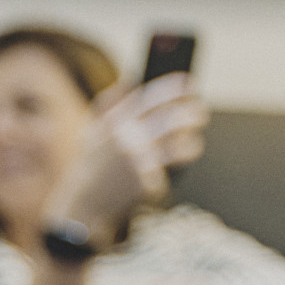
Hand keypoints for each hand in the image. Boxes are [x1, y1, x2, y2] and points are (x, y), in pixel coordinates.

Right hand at [45, 73, 208, 240]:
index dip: (175, 88)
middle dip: (193, 114)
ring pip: (181, 147)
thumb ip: (109, 103)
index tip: (189, 84)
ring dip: (192, 144)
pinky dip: (169, 175)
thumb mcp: (93, 131)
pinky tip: (163, 175)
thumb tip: (129, 79)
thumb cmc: (92, 167)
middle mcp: (128, 139)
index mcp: (116, 123)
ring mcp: (139, 162)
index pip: (152, 98)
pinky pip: (169, 175)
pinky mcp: (147, 184)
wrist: (84, 205)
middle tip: (201, 114)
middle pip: (173, 119)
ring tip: (193, 144)